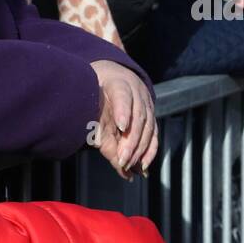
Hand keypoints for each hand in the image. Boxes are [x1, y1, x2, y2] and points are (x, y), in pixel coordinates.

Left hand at [90, 59, 157, 179]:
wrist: (112, 77)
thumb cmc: (96, 94)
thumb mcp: (89, 106)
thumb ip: (96, 129)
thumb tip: (106, 157)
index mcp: (117, 83)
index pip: (122, 95)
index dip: (123, 111)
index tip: (122, 126)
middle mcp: (136, 92)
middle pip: (138, 116)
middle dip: (131, 141)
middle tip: (123, 159)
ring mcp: (146, 103)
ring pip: (149, 127)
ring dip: (141, 149)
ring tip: (131, 165)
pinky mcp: (151, 115)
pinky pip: (154, 134)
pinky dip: (150, 151)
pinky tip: (143, 165)